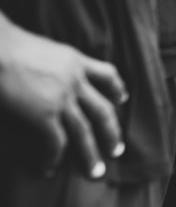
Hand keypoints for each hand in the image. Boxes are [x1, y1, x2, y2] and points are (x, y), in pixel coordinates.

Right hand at [0, 25, 127, 176]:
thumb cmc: (7, 45)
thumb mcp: (42, 48)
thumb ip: (53, 64)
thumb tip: (45, 77)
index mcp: (74, 60)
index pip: (107, 74)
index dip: (117, 88)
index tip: (122, 99)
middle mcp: (75, 79)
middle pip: (103, 110)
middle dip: (112, 132)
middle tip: (116, 150)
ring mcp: (62, 97)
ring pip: (85, 131)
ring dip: (91, 154)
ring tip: (95, 172)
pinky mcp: (45, 113)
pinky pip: (56, 141)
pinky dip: (54, 157)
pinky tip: (49, 167)